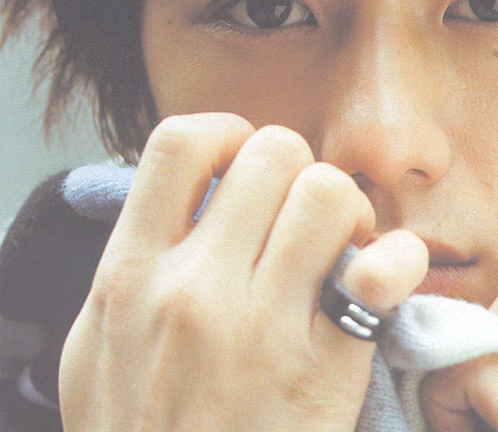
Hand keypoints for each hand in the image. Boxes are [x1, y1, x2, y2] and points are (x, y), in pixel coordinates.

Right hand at [58, 113, 427, 430]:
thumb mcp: (99, 347)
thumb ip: (130, 265)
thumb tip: (175, 197)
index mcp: (130, 276)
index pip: (181, 144)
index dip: (225, 134)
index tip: (242, 163)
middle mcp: (194, 290)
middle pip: (274, 151)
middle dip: (296, 169)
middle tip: (297, 214)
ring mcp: (262, 326)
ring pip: (329, 192)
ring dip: (345, 208)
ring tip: (338, 246)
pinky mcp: (325, 365)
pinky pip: (383, 269)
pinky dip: (399, 260)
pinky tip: (384, 280)